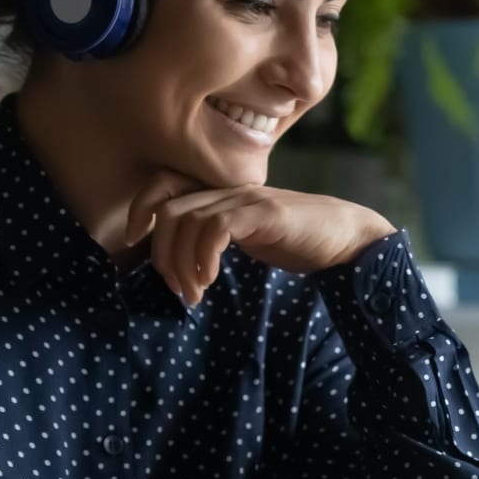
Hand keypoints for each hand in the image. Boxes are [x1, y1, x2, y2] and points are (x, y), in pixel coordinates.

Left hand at [126, 172, 395, 305]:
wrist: (344, 236)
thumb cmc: (295, 240)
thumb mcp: (246, 237)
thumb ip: (216, 238)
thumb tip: (180, 263)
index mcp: (221, 193)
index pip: (164, 185)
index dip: (140, 208)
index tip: (133, 241)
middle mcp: (229, 190)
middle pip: (168, 210)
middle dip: (161, 254)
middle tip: (177, 289)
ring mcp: (246, 199)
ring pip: (187, 220)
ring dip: (182, 264)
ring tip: (195, 293)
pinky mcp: (264, 213)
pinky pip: (217, 227)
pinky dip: (204, 256)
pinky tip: (210, 279)